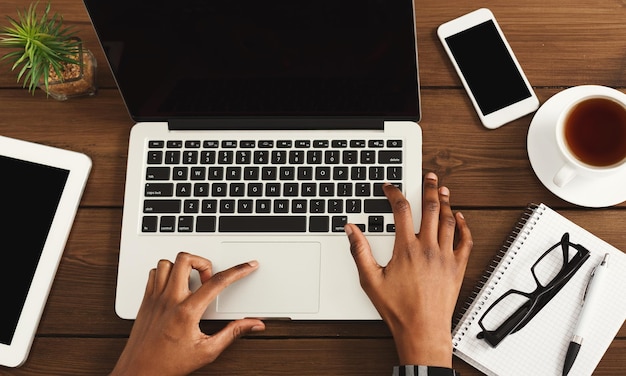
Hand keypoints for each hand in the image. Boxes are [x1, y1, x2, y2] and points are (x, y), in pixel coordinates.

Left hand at [111, 252, 264, 375]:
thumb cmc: (168, 364)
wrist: (139, 372)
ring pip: (167, 263)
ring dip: (182, 266)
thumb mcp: (207, 351)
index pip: (217, 282)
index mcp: (187, 312)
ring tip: (191, 280)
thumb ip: (232, 333)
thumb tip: (251, 324)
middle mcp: (169, 300)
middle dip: (204, 262)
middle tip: (209, 278)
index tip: (247, 266)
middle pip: (186, 259)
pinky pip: (154, 273)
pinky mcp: (145, 300)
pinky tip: (174, 285)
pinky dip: (166, 273)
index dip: (237, 271)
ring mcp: (155, 298)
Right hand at [345, 172, 472, 367]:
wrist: (423, 330)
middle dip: (429, 188)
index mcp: (406, 249)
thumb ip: (359, 251)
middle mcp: (428, 248)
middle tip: (428, 176)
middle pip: (431, 208)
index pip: (401, 210)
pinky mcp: (458, 267)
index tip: (389, 187)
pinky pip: (466, 240)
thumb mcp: (370, 279)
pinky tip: (460, 218)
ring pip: (449, 220)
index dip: (394, 193)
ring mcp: (446, 256)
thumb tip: (351, 229)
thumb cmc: (398, 309)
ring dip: (446, 202)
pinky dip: (464, 226)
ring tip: (443, 189)